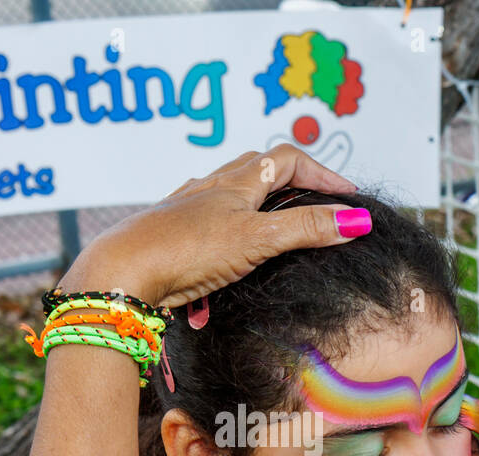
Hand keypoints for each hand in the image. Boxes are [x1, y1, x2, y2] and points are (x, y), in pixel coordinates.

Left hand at [62, 144, 365, 307]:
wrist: (122, 272)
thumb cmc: (185, 249)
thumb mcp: (257, 238)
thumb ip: (306, 230)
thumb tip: (355, 220)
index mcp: (236, 182)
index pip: (288, 160)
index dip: (322, 174)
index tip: (348, 197)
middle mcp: (210, 189)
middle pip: (258, 171)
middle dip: (292, 185)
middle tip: (317, 206)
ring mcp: (187, 213)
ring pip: (230, 202)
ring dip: (258, 216)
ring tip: (276, 237)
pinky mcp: (170, 240)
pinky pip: (206, 237)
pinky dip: (225, 250)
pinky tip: (222, 273)